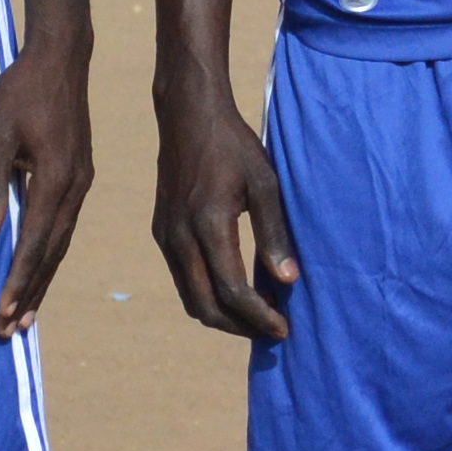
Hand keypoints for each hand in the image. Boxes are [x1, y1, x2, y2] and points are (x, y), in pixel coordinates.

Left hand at [0, 36, 91, 334]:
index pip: (35, 243)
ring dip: (42, 277)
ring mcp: (81, 181)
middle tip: (13, 330)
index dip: (18, 281)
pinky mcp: (78, 175)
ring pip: (62, 241)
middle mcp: (75, 188)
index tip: (4, 315)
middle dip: (30, 291)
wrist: (61, 58)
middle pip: (54, 251)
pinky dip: (52, 253)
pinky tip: (43, 264)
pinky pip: (65, 225)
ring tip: (27, 311)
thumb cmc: (20, 93)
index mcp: (57, 180)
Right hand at [150, 90, 299, 340]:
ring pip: (190, 297)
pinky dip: (208, 295)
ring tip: (258, 317)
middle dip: (239, 326)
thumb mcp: (266, 183)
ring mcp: (165, 238)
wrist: (188, 119)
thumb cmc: (234, 147)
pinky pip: (183, 279)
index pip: (232, 290)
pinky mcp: (162, 233)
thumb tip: (289, 280)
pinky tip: (235, 291)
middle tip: (272, 331)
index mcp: (207, 225)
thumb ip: (275, 233)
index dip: (259, 316)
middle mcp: (178, 238)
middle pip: (204, 306)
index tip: (284, 329)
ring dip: (222, 315)